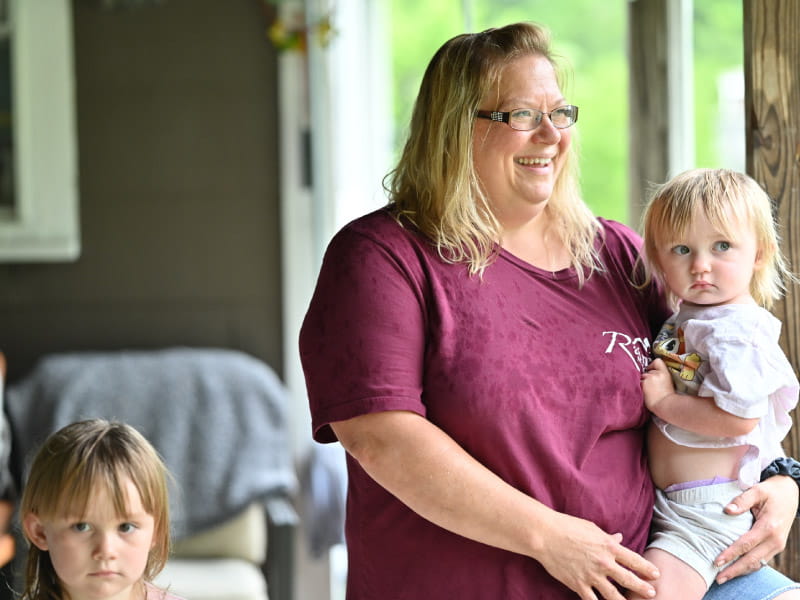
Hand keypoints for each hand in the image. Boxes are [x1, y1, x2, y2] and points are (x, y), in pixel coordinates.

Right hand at [536, 512, 657, 599]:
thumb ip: (607, 537)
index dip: (647, 569)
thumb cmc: (567, 526)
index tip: (655, 574)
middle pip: (629, 580)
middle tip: (652, 593)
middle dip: (642, 588)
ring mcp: (591, 576)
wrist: (545, 535)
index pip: (634, 560)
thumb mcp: (591, 528)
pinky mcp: (578, 584)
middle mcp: (604, 563)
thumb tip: (619, 538)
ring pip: (613, 595)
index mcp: (609, 547)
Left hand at [640, 359, 674, 413]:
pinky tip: (644, 393)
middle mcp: (656, 373)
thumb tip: (652, 375)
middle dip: (647, 377)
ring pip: (642, 377)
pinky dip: (639, 387)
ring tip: (648, 391)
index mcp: (664, 373)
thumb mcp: (667, 383)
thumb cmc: (667, 397)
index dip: (652, 365)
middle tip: (651, 387)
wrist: (665, 405)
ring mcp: (648, 378)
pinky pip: (638, 383)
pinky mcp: (643, 383)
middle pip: (647, 371)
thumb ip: (660, 377)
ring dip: (643, 383)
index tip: (651, 370)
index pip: (657, 361)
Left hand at [714, 475, 797, 583]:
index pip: (746, 544)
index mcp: (769, 526)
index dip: (731, 554)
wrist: (791, 493)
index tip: (717, 561)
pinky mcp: (776, 546)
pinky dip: (749, 567)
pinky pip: (762, 560)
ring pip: (758, 563)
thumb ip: (742, 500)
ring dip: (741, 571)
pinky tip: (737, 569)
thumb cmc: (771, 491)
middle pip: (752, 560)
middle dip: (734, 570)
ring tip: (724, 578)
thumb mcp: (757, 490)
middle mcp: (775, 540)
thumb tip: (727, 510)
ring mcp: (777, 545)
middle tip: (718, 579)